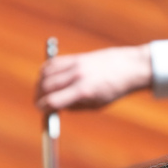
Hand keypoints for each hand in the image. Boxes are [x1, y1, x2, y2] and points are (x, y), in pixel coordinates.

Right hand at [35, 45, 152, 112]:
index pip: (53, 100)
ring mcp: (76, 64)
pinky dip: (46, 71)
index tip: (41, 109)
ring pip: (46, 72)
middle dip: (38, 96)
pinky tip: (47, 78)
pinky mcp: (76, 57)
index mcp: (84, 91)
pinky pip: (53, 62)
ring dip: (40, 83)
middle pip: (46, 85)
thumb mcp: (96, 105)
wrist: (129, 67)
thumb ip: (75, 107)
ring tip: (42, 91)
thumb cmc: (114, 89)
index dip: (43, 107)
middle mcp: (77, 76)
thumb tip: (56, 107)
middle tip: (38, 102)